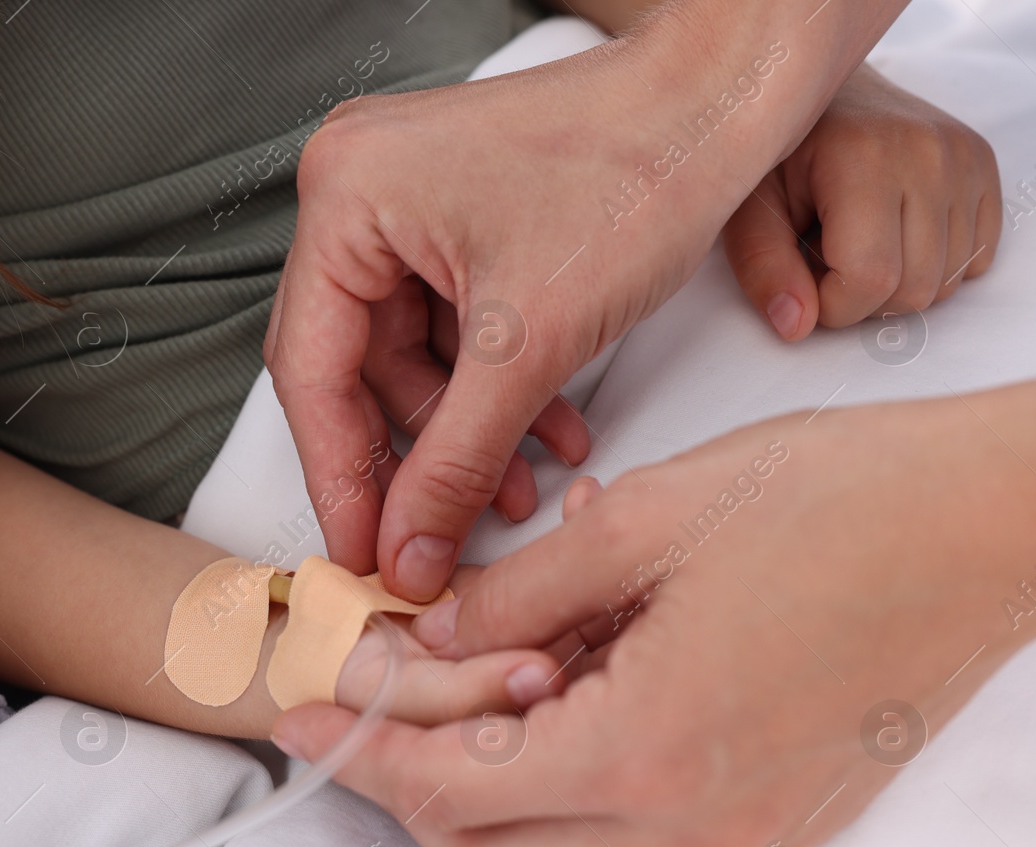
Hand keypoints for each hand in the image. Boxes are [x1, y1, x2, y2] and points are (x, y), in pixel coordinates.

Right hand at [265, 2, 901, 603]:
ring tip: (515, 492)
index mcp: (345, 198)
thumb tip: (406, 553)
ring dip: (461, 433)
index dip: (338, 477)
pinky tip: (543, 436)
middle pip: (351, 366)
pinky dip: (491, 389)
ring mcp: (403, 204)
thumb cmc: (638, 171)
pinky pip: (448, 328)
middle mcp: (356, 193)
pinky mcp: (451, 220)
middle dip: (406, 460)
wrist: (724, 103)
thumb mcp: (532, 343)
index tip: (362, 554)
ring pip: (407, 357)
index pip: (311, 369)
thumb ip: (456, 462)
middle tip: (422, 544)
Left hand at [271, 375, 1035, 846]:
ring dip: (483, 804)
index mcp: (644, 750)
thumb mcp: (641, 520)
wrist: (992, 523)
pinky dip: (564, 803)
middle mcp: (691, 824)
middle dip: (408, 789)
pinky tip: (550, 712)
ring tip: (447, 706)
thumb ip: (513, 593)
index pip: (451, 791)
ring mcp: (742, 836)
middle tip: (366, 708)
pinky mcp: (776, 820)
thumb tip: (428, 634)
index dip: (362, 751)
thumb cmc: (837, 501)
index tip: (305, 712)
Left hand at [724, 64, 1001, 339]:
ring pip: (947, 282)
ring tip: (858, 240)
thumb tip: (796, 327)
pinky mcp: (983, 164)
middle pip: (914, 290)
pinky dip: (936, 265)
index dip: (831, 306)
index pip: (871, 280)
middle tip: (826, 258)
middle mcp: (928, 152)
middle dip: (861, 299)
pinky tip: (895, 233)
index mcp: (864, 157)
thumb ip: (764, 269)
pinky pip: (977, 256)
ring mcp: (964, 156)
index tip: (802, 279)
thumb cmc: (776, 153)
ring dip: (897, 284)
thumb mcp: (746, 209)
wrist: (819, 88)